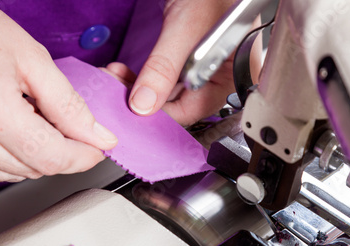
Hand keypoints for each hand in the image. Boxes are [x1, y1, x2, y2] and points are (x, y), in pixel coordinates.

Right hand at [0, 0, 117, 181]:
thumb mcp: (35, 61)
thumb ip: (70, 105)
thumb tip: (98, 137)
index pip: (51, 157)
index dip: (82, 157)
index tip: (97, 149)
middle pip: (35, 169)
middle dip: (63, 153)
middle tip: (70, 128)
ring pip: (15, 174)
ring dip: (37, 156)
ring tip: (35, 121)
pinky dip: (13, 157)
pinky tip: (14, 130)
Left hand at [129, 0, 261, 125]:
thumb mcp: (186, 28)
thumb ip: (165, 68)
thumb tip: (144, 104)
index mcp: (231, 76)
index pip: (193, 110)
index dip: (161, 113)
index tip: (132, 110)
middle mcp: (217, 76)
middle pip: (178, 103)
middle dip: (145, 100)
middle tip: (118, 90)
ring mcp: (201, 67)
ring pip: (167, 91)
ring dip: (140, 87)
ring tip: (118, 78)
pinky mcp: (185, 57)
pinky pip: (164, 76)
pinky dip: (144, 76)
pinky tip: (128, 72)